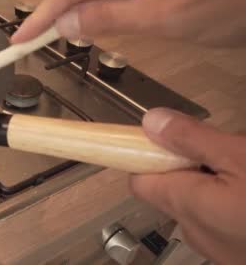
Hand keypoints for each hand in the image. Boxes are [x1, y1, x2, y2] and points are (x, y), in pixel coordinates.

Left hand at [131, 108, 245, 263]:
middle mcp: (193, 230)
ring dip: (220, 181)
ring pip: (203, 203)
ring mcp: (219, 249)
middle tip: (230, 150)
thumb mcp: (243, 157)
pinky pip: (226, 220)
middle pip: (174, 188)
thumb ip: (193, 139)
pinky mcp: (238, 255)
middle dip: (194, 164)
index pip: (138, 180)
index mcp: (185, 204)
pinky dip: (236, 201)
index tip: (165, 137)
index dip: (146, 156)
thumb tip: (150, 122)